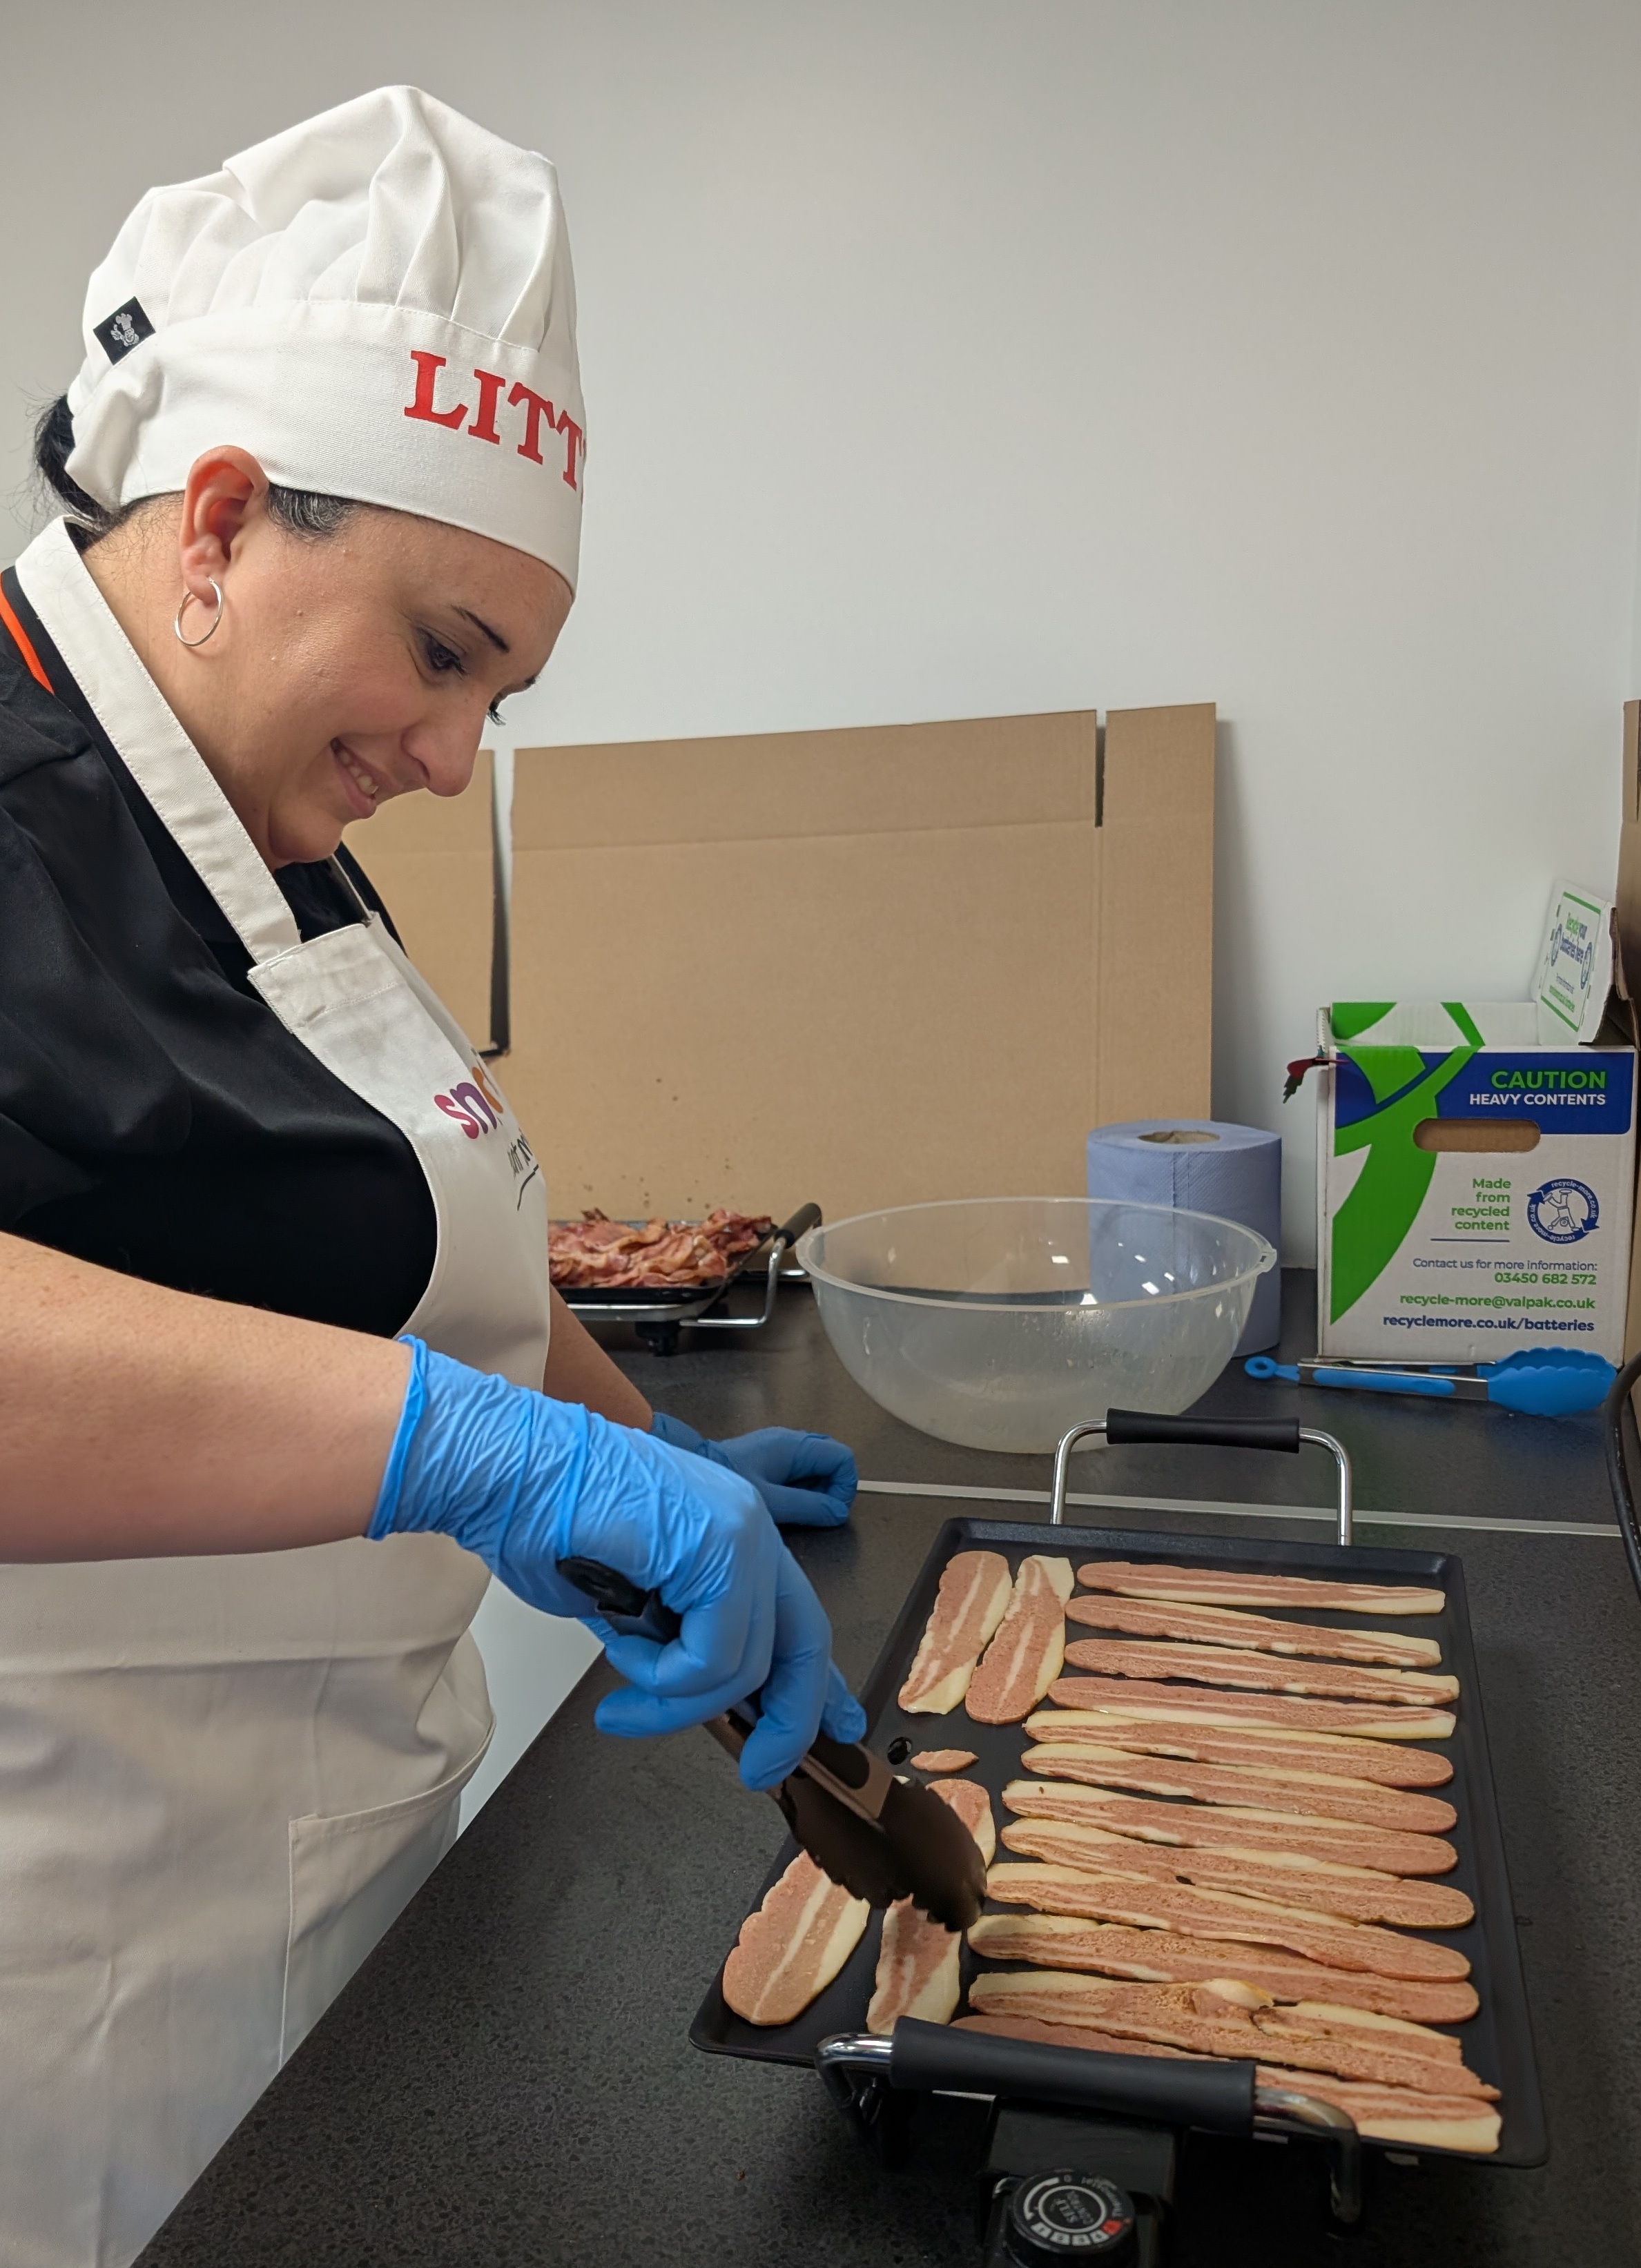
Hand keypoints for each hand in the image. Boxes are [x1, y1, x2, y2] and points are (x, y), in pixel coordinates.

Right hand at [369, 1342, 863, 1785]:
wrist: (507, 1471)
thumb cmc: (545, 1523)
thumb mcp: (629, 1602)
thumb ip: (676, 1636)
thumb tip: (701, 1692)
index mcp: (733, 1535)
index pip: (798, 1619)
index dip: (820, 1683)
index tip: (840, 1726)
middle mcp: (750, 1528)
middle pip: (801, 1645)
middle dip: (783, 1721)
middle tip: (756, 1769)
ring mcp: (740, 1532)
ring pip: (743, 1666)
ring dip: (674, 1699)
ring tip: (621, 1690)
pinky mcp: (718, 1548)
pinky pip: (711, 1658)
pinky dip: (662, 1676)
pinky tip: (620, 1646)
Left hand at [650, 1413, 856, 1527]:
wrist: (691, 1472)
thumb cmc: (726, 1483)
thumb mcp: (770, 1502)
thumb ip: (807, 1507)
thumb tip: (837, 1513)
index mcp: (794, 1446)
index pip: (843, 1458)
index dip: (845, 1486)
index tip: (831, 1510)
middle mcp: (791, 1441)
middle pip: (833, 1460)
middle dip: (832, 1488)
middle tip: (815, 1511)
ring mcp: (781, 1448)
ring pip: (818, 1467)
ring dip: (817, 1490)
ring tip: (796, 1509)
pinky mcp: (770, 1457)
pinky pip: (800, 1471)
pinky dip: (802, 1488)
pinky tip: (784, 1502)